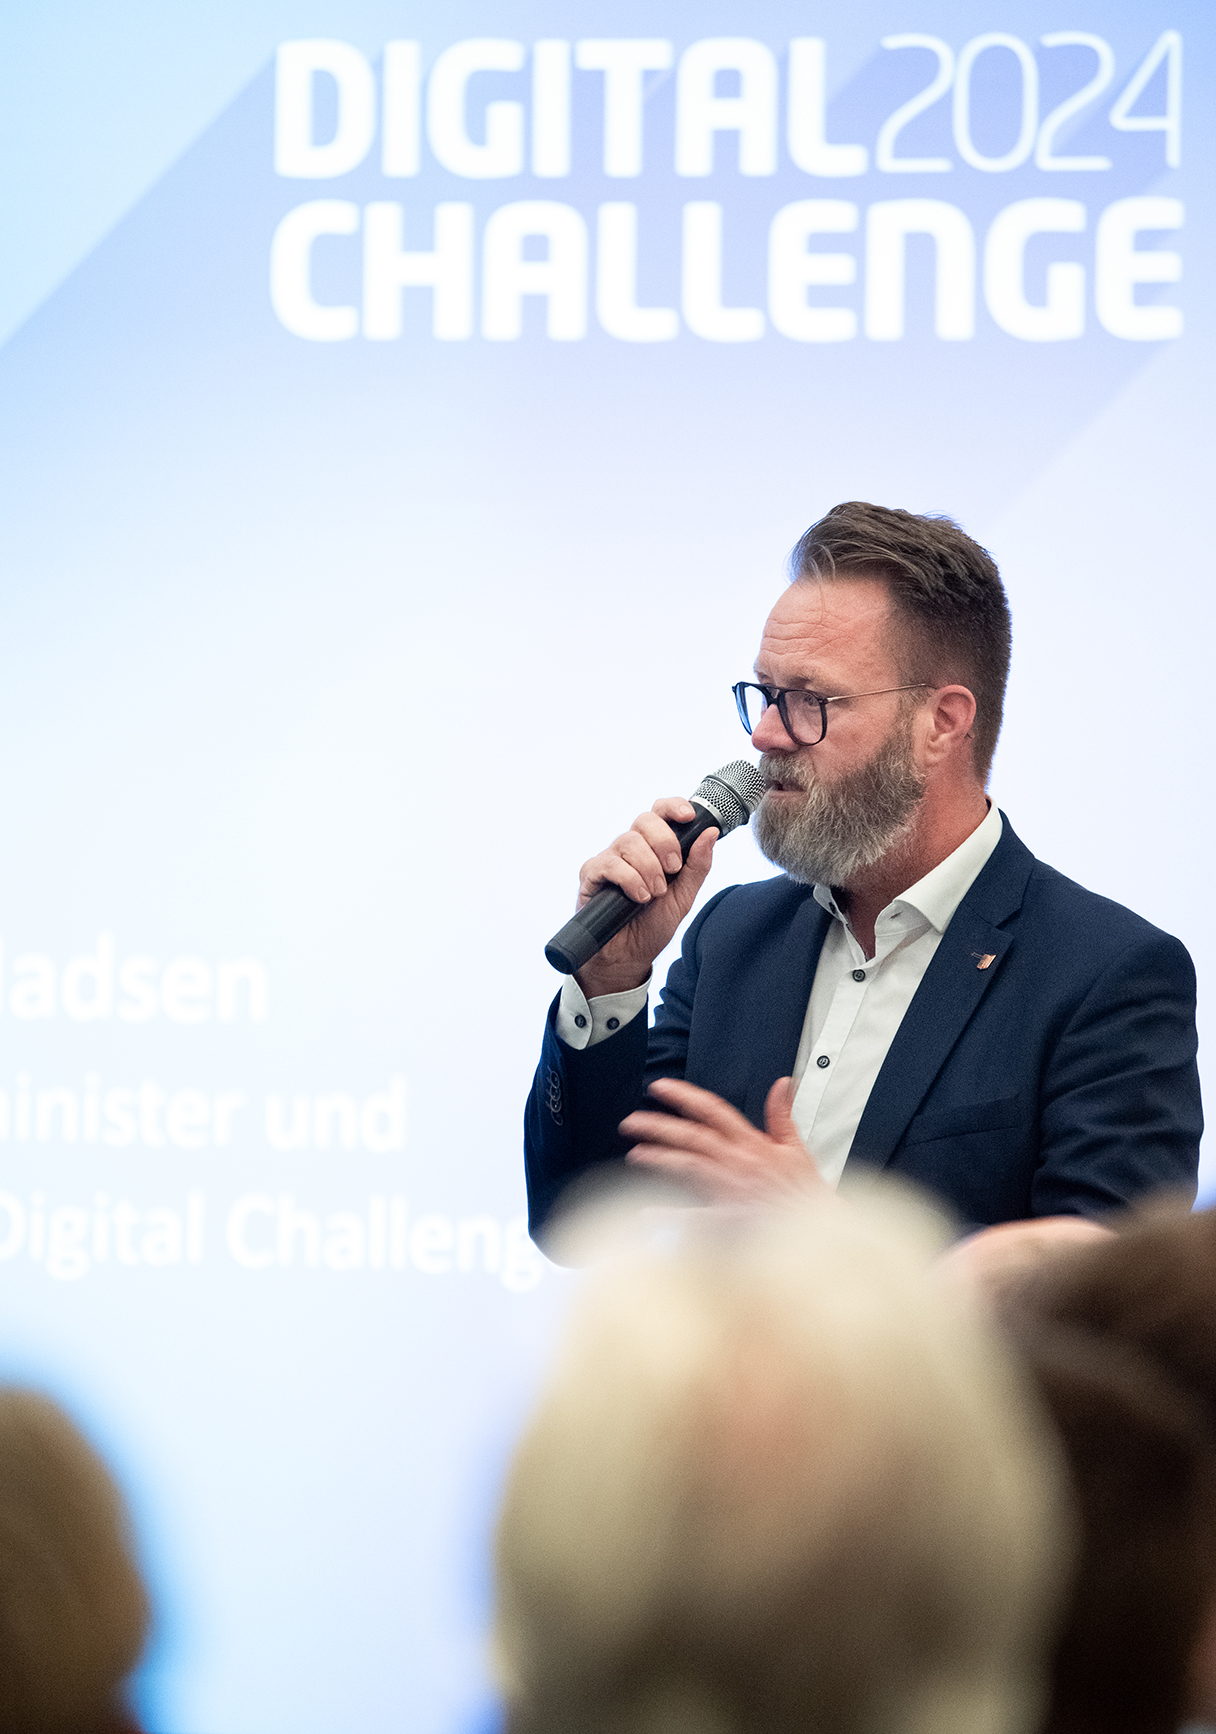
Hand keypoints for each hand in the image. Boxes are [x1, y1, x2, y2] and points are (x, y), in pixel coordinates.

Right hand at [574, 798, 717, 997]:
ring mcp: (609, 859)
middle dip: (664, 843)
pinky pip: (610, 864)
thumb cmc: (653, 925)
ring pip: (628, 842)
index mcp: (653, 847)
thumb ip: (697, 866)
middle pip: (645, 820)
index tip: (688, 816)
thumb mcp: (684, 897)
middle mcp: (630, 848)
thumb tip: (711, 833)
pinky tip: (638, 897)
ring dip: (649, 868)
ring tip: (654, 894)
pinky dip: (629, 879)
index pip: (660, 812)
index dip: (673, 806)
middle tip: (672, 870)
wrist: (629, 957)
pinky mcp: (591, 875)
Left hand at [619, 1076, 826, 1204]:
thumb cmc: (806, 1193)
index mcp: (752, 1144)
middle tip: (630, 1122)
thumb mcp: (796, 1147)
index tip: (659, 1087)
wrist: (819, 1229)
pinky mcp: (729, 1219)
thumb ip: (782, 1114)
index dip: (684, 1095)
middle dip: (658, 1125)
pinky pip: (694, 1218)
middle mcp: (738, 1162)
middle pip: (692, 1136)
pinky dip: (670, 1216)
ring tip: (635, 1154)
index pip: (713, 1110)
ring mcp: (731, 1190)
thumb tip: (782, 1083)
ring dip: (659, 1158)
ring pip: (688, 1166)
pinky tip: (646, 1213)